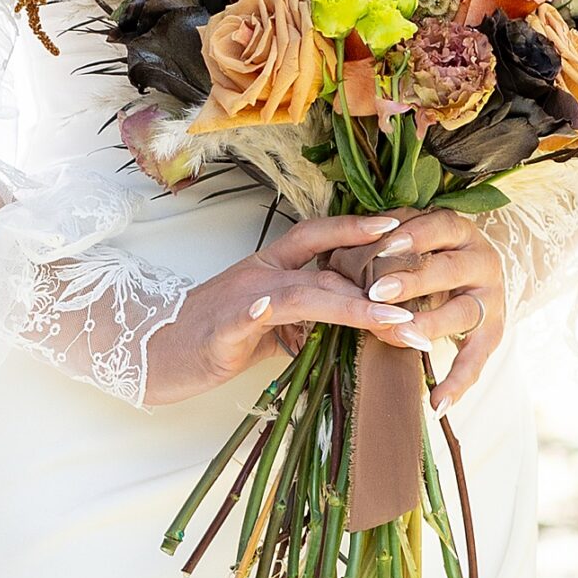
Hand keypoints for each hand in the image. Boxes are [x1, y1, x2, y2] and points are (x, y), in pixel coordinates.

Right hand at [143, 211, 418, 407]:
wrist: (154, 352)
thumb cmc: (212, 341)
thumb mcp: (268, 327)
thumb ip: (305, 319)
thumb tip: (350, 324)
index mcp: (271, 268)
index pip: (318, 236)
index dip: (357, 228)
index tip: (398, 225)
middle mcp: (261, 272)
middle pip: (324, 263)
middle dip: (375, 274)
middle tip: (423, 281)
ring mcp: (243, 296)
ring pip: (306, 292)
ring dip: (355, 307)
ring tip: (397, 321)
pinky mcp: (225, 326)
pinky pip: (254, 316)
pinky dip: (270, 313)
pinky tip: (292, 318)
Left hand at [361, 207, 508, 412]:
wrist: (475, 274)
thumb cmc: (427, 253)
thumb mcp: (413, 238)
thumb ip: (386, 240)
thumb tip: (336, 251)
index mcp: (459, 231)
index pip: (438, 226)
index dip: (412, 236)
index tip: (381, 246)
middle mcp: (482, 261)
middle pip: (449, 270)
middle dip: (413, 281)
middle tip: (378, 292)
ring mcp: (491, 298)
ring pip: (463, 312)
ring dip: (431, 325)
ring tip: (405, 337)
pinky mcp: (493, 332)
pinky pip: (477, 360)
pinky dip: (458, 382)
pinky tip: (437, 403)